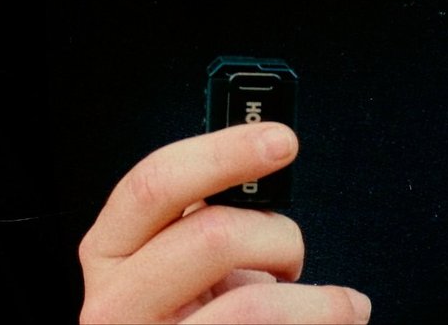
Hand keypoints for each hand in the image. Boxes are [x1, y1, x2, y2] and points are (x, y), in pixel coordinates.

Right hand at [75, 122, 371, 323]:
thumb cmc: (200, 310)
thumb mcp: (185, 257)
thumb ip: (208, 212)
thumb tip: (269, 154)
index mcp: (109, 250)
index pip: (153, 185)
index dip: (222, 154)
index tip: (281, 140)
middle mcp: (115, 301)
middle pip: (214, 236)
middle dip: (279, 237)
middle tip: (295, 253)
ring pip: (253, 305)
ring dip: (319, 302)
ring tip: (339, 306)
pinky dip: (319, 322)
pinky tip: (328, 323)